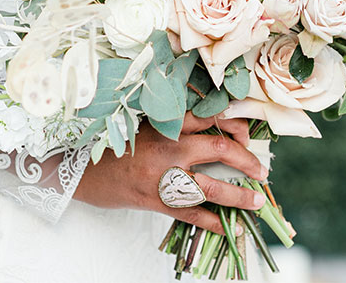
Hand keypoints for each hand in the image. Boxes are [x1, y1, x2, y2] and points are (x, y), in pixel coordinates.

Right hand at [74, 112, 267, 234]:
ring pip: (211, 186)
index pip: (211, 117)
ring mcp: (163, 176)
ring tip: (255, 201)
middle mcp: (168, 148)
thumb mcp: (146, 127)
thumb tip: (219, 132)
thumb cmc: (119, 147)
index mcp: (167, 124)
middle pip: (219, 149)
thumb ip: (177, 126)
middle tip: (261, 169)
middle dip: (246, 160)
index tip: (247, 135)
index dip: (236, 125)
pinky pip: (191, 214)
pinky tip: (228, 227)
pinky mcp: (156, 201)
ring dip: (238, 195)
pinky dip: (213, 222)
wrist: (83, 171)